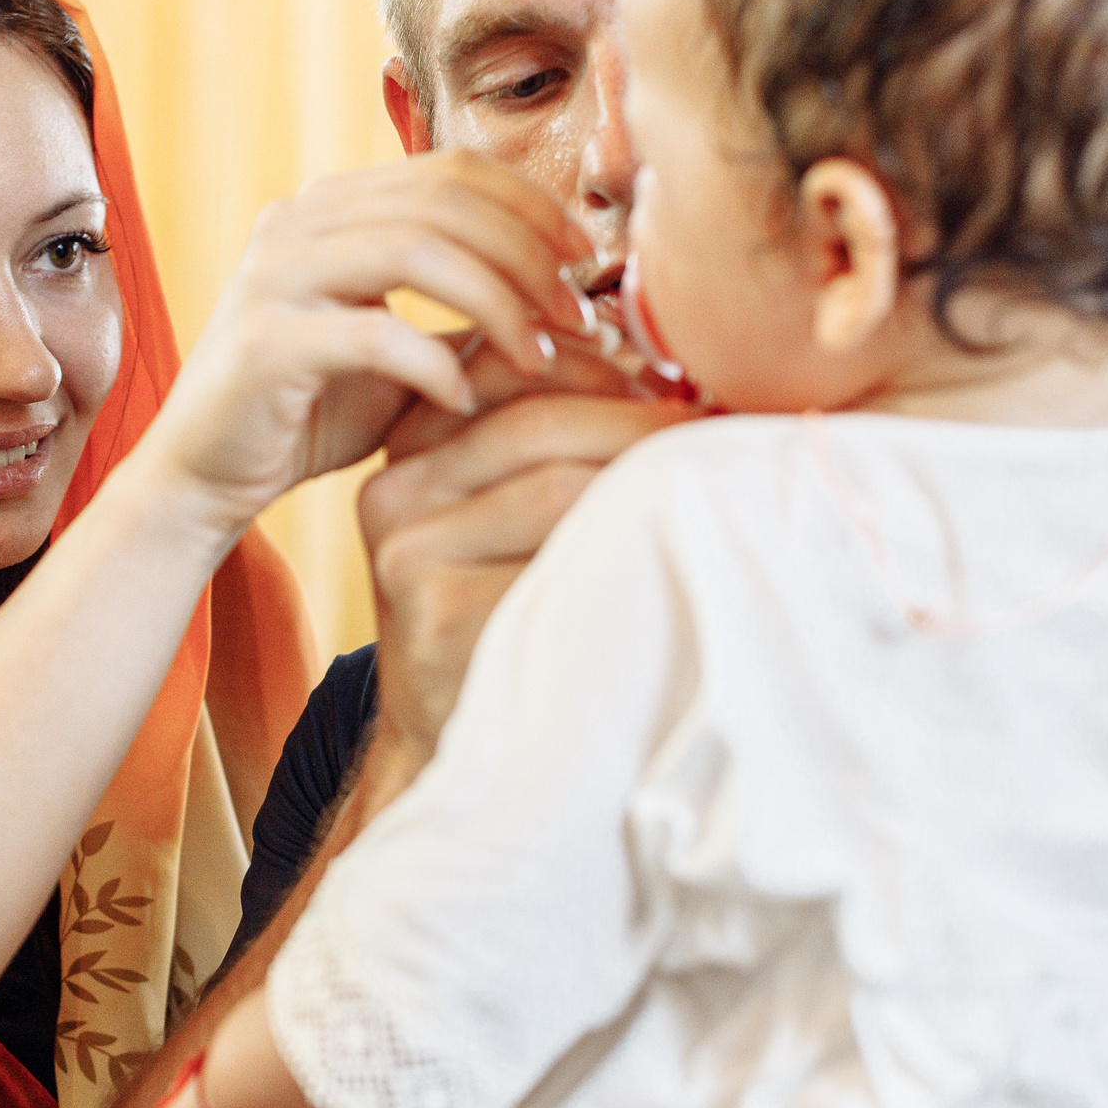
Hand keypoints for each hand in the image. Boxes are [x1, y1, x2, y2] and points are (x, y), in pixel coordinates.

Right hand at [147, 150, 593, 527]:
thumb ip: (471, 314)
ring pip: (414, 249)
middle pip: (445, 199)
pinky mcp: (265, 341)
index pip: (455, 170)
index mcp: (336, 206)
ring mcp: (275, 274)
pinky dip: (435, 366)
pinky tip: (468, 403)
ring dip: (497, 302)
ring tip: (541, 358)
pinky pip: (374, 333)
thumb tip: (577, 302)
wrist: (209, 475)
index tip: (589, 263)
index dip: (533, 206)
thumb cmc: (316, 412)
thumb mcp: (408, 350)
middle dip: (529, 255)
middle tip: (580, 319)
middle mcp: (299, 220)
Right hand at [360, 387, 701, 757]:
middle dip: (638, 420)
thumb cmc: (506, 616)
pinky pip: (558, 559)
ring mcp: (408, 553)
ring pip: (554, 485)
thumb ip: (547, 441)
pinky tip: (672, 548)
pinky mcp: (437, 612)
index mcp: (408, 450)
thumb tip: (668, 373)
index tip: (672, 379)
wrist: (456, 743)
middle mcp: (394, 492)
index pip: (503, 370)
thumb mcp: (501, 516)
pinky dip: (626, 547)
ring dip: (643, 478)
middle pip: (537, 422)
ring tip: (706, 479)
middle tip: (713, 428)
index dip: (596, 364)